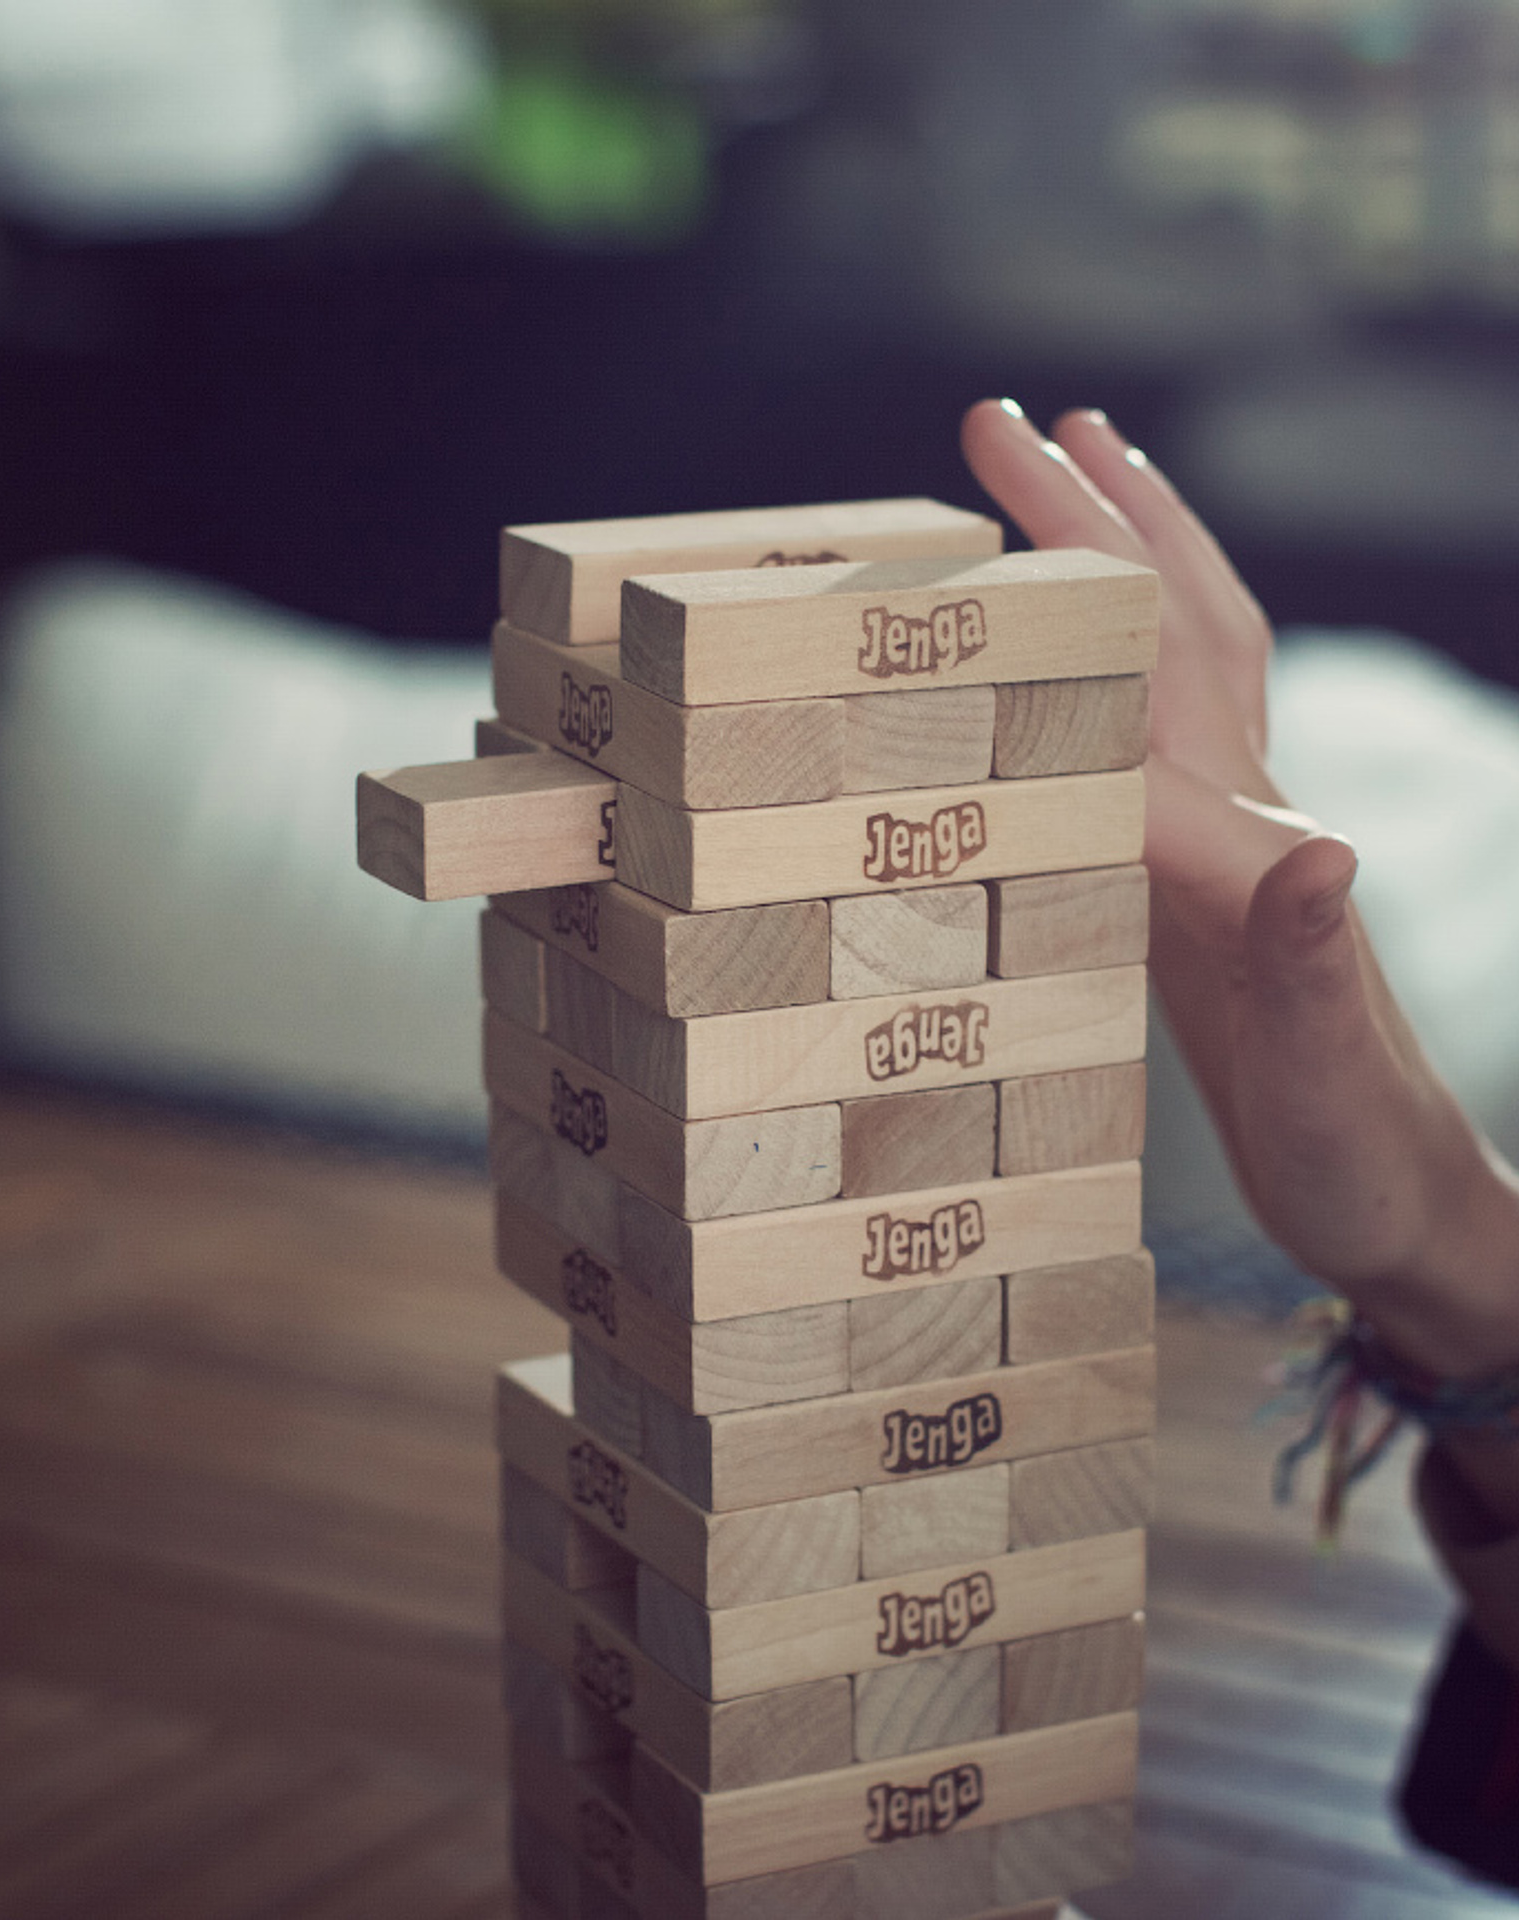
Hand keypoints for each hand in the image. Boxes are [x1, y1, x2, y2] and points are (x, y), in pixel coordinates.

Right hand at [961, 399, 1518, 1384]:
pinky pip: (1136, 750)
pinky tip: (1056, 685)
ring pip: (1169, 670)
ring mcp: (1218, 849)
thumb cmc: (1363, 1152)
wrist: (1404, 1208)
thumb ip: (1306, 958)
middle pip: (1171, 625)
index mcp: (1241, 835)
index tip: (1015, 458)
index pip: (1158, 662)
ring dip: (1117, 570)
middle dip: (1097, 514)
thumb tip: (1315, 842)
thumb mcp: (1328, 1066)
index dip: (1088, 555)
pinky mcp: (1192, 894)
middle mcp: (1236, 817)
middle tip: (1012, 423)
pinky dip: (1098, 682)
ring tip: (1058, 492)